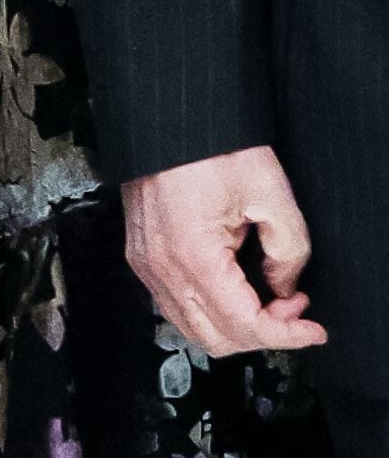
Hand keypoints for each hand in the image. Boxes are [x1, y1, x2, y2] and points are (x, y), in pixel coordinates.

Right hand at [122, 146, 326, 358]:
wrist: (169, 118)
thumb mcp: (270, 192)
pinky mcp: (143, 257)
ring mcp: (146, 266)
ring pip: (192, 328)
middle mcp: (162, 270)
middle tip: (294, 308)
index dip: (285, 335)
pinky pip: (176, 306)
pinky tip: (237, 289)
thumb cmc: (214, 146)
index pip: (243, 325)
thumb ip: (289, 249)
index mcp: (193, 256)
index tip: (313, 328)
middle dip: (263, 333)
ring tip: (270, 299)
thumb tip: (286, 287)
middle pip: (215, 339)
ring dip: (236, 326)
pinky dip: (211, 311)